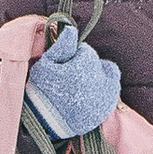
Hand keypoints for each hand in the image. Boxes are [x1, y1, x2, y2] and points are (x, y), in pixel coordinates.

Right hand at [25, 22, 123, 142]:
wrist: (44, 123)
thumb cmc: (42, 90)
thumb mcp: (46, 64)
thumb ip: (62, 45)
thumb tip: (72, 30)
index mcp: (84, 67)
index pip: (85, 51)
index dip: (72, 56)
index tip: (63, 65)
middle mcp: (99, 80)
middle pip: (95, 63)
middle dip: (84, 65)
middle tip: (68, 77)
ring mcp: (105, 96)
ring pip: (106, 73)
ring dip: (95, 74)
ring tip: (79, 84)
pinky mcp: (106, 108)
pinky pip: (111, 90)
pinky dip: (103, 88)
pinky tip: (88, 92)